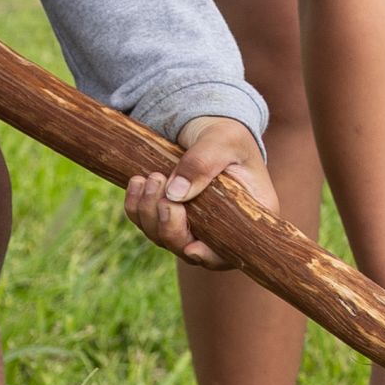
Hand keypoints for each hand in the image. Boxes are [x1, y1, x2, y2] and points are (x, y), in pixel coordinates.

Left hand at [124, 117, 275, 266]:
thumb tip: (175, 194)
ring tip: (150, 177)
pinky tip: (136, 182)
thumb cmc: (226, 135)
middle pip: (190, 247)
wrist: (208, 127)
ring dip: (149, 212)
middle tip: (159, 182)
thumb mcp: (221, 141)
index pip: (232, 249)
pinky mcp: (173, 217)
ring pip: (164, 238)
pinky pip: (147, 224)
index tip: (191, 247)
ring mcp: (195, 226)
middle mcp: (222, 228)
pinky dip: (136, 208)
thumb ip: (202, 163)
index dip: (210, 256)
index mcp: (248, 216)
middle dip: (168, 224)